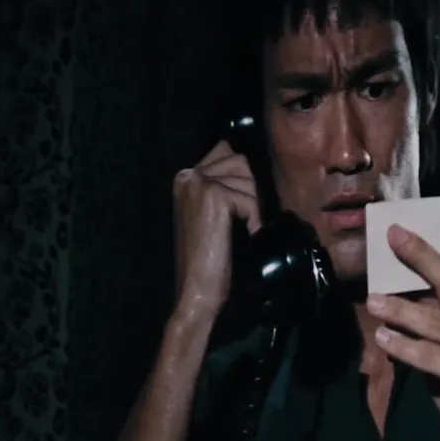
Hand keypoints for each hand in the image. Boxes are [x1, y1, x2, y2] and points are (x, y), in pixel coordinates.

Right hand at [171, 140, 261, 321]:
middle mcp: (189, 175)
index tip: (241, 206)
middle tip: (240, 222)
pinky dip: (253, 220)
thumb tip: (247, 168)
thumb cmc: (207, 258)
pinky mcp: (214, 196)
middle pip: (240, 163)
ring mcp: (200, 184)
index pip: (226, 152)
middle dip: (249, 192)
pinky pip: (251, 199)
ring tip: (237, 231)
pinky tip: (242, 236)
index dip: (242, 179)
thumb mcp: (210, 214)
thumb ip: (222, 187)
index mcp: (186, 178)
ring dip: (252, 208)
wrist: (197, 289)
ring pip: (248, 180)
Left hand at [366, 224, 439, 440]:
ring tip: (373, 302)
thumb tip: (395, 275)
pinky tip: (384, 341)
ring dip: (400, 311)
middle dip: (420, 258)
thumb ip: (437, 308)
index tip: (398, 230)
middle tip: (391, 239)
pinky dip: (405, 348)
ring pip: (435, 322)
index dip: (429, 250)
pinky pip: (431, 357)